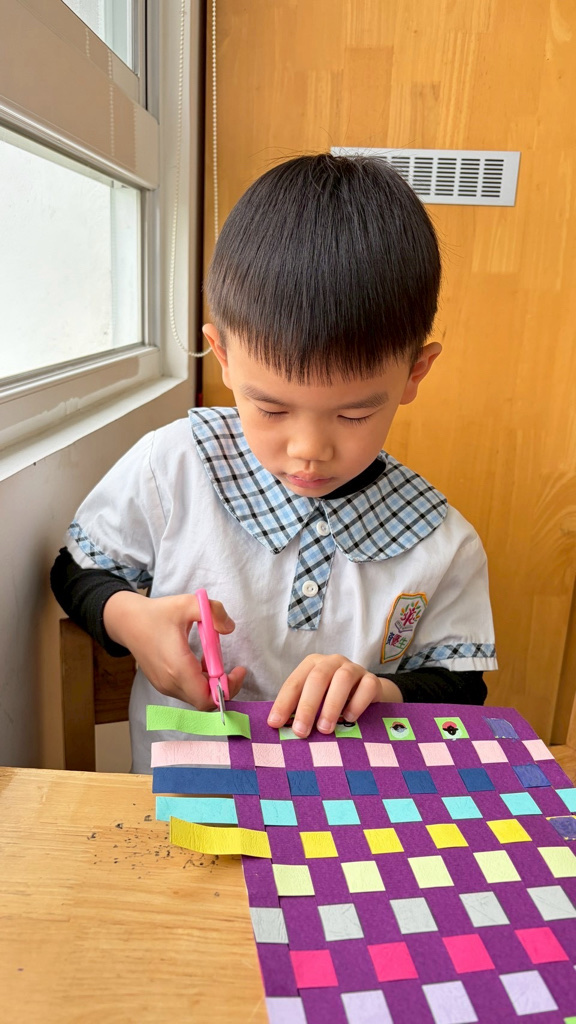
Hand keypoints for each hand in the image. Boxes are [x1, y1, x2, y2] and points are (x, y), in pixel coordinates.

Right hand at [103, 591, 245, 708]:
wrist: (127, 622)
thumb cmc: (157, 613)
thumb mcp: (188, 603)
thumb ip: (213, 611)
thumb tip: (229, 627)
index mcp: (177, 667)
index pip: (206, 698)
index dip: (227, 689)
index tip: (238, 671)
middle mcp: (170, 682)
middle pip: (204, 701)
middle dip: (223, 687)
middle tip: (232, 669)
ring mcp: (164, 686)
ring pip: (196, 697)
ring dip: (211, 684)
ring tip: (214, 660)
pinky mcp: (162, 684)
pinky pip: (187, 691)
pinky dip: (199, 682)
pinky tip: (200, 662)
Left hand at [267, 653, 402, 737]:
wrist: (368, 693)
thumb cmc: (334, 698)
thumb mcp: (315, 700)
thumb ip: (300, 709)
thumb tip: (279, 728)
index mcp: (312, 664)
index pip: (295, 682)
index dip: (284, 703)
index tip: (275, 724)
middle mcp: (332, 662)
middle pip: (317, 679)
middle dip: (307, 706)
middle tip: (301, 731)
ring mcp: (354, 669)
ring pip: (342, 679)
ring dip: (331, 705)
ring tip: (324, 729)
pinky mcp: (372, 680)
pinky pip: (367, 687)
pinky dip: (357, 704)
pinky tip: (349, 719)